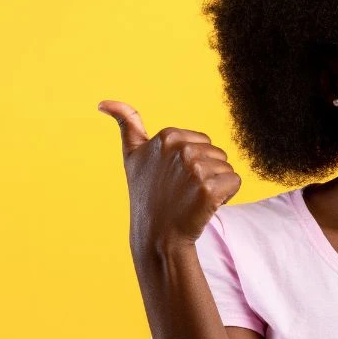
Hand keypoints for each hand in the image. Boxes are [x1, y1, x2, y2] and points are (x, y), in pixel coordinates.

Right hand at [98, 100, 242, 253]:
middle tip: (184, 191)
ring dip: (215, 185)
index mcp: (167, 136)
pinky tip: (204, 206)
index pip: (202, 142)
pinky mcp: (209, 189)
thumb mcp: (132, 157)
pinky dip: (226, 196)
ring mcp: (195, 169)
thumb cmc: (148, 196)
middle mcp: (181, 149)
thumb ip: (127, 124)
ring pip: (226, 168)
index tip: (173, 177)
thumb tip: (103, 102)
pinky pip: (234, 182)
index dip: (193, 161)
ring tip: (192, 199)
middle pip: (217, 153)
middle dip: (206, 172)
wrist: (157, 236)